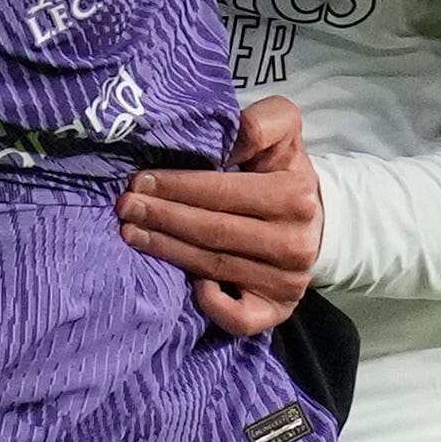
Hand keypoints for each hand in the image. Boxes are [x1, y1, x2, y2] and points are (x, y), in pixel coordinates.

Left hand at [117, 96, 320, 333]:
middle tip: (124, 206)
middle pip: (212, 231)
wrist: (316, 222)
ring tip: (131, 232)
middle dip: (162, 217)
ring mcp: (285, 282)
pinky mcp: (276, 310)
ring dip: (166, 250)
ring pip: (213, 267)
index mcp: (294, 197)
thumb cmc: (284, 174)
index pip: (223, 192)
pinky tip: (186, 284)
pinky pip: (238, 317)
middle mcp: (293, 244)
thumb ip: (261, 124)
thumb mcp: (284, 135)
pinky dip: (210, 305)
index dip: (177, 187)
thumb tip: (227, 140)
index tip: (139, 180)